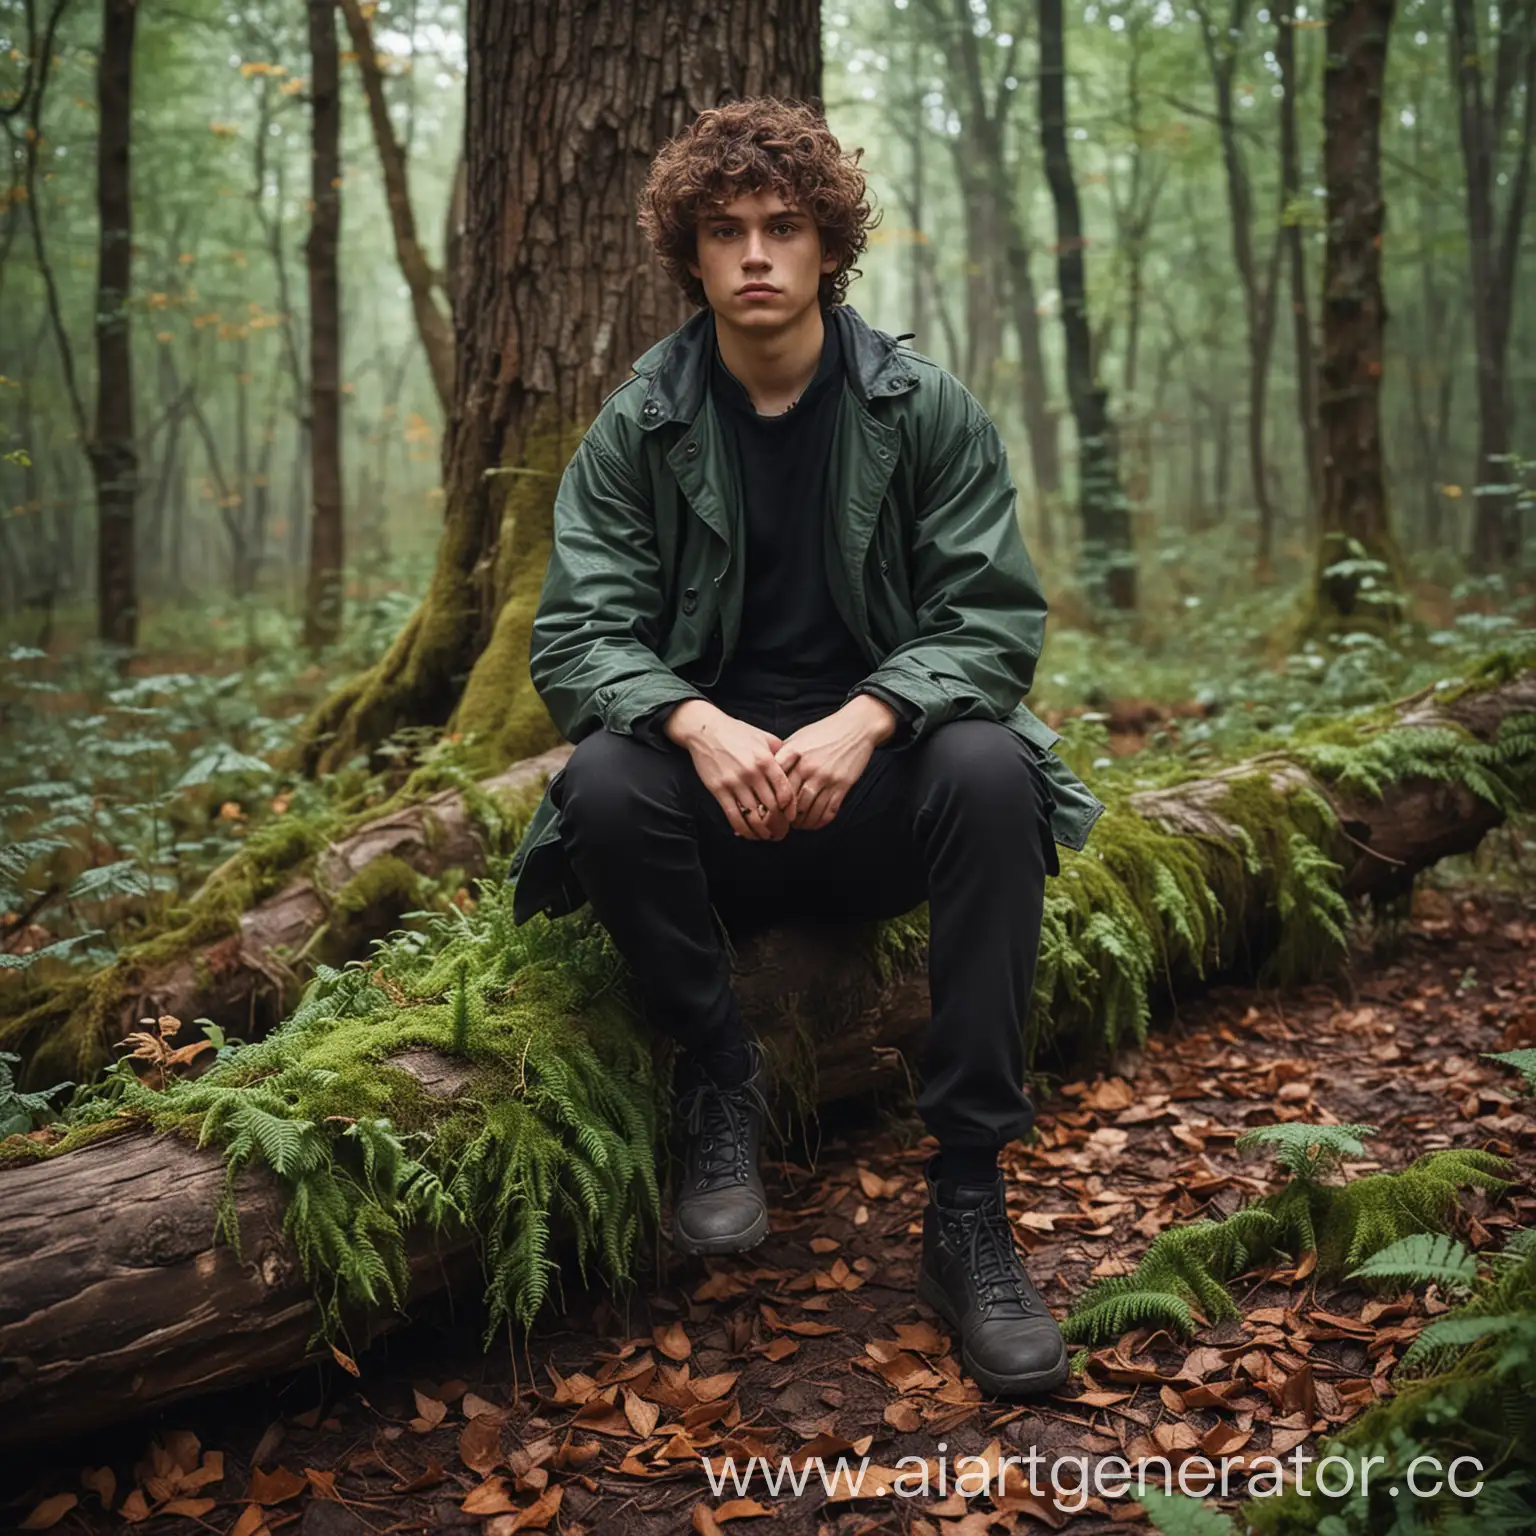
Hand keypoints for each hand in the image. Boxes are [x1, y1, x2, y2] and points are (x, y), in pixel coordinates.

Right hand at [666, 699, 800, 839]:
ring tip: (767, 836)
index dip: (790, 808)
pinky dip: (743, 829)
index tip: (791, 817)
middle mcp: (751, 773)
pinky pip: (733, 816)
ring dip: (762, 831)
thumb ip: (781, 752)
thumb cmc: (737, 733)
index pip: (784, 791)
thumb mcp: (764, 737)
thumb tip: (796, 765)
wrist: (706, 730)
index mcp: (766, 760)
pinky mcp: (718, 790)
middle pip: (771, 807)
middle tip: (782, 831)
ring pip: (753, 815)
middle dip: (779, 824)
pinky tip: (749, 834)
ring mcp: (734, 783)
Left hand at [773, 695, 896, 830]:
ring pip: (809, 809)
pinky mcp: (843, 785)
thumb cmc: (825, 731)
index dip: (770, 798)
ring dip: (801, 822)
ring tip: (797, 824)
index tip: (768, 807)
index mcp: (795, 753)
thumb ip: (784, 753)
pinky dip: (820, 821)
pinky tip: (814, 823)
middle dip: (784, 815)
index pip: (777, 782)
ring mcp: (827, 777)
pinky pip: (829, 810)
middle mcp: (809, 767)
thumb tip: (767, 772)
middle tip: (781, 822)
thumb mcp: (799, 737)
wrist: (856, 727)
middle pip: (791, 800)